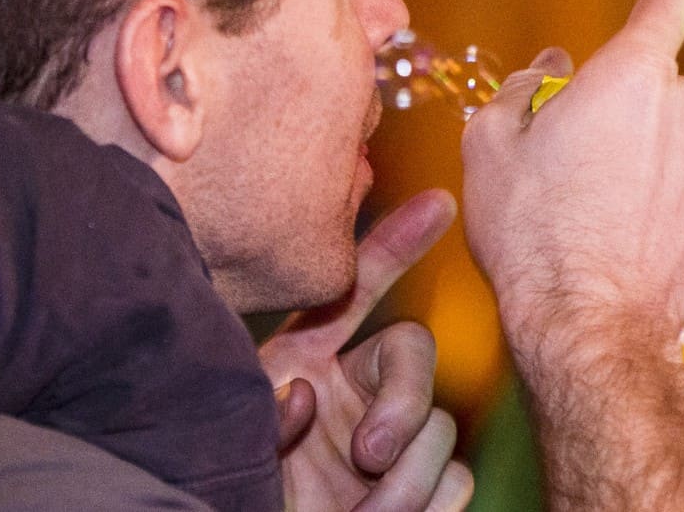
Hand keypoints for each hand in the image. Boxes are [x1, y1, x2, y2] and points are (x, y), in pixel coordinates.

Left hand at [258, 189, 472, 511]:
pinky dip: (426, 504)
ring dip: (407, 478)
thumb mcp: (228, 438)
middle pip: (414, 351)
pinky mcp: (420, 491)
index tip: (439, 202)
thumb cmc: (230, 492)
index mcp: (307, 359)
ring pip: (438, 427)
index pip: (357, 288)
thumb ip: (261, 407)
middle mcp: (356, 391)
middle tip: (368, 454)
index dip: (396, 243)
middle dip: (403, 400)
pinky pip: (455, 479)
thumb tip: (309, 393)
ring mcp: (393, 440)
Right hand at [461, 0, 683, 371]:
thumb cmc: (530, 233)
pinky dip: (665, 203)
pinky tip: (628, 238)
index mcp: (630, 74)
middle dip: (616, 110)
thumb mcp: (490, 147)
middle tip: (566, 165)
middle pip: (649, 86)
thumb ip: (522, 90)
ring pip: (673, 139)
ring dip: (641, 159)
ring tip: (591, 214)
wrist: (587, 329)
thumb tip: (550, 71)